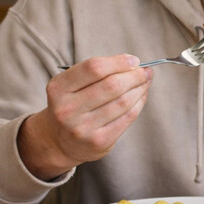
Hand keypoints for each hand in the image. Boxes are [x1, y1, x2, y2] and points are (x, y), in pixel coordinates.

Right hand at [18, 55, 152, 180]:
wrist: (63, 143)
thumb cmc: (75, 105)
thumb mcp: (73, 85)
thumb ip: (99, 72)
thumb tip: (136, 64)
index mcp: (58, 88)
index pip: (94, 68)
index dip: (119, 62)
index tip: (134, 60)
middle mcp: (67, 109)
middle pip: (112, 85)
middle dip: (135, 76)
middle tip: (145, 72)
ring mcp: (82, 127)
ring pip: (123, 101)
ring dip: (140, 89)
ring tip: (145, 82)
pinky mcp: (98, 141)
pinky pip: (127, 117)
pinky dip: (139, 103)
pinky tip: (141, 96)